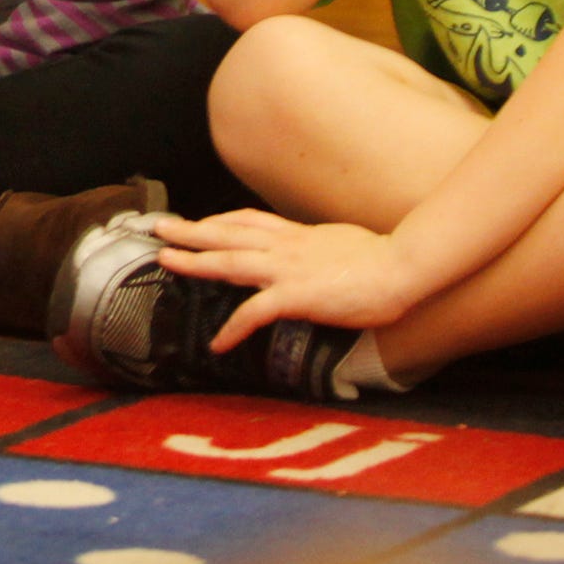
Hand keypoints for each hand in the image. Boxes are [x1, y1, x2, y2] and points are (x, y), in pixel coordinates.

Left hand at [153, 210, 430, 346]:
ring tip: (166, 260)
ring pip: (229, 260)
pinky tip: (218, 342)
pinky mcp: (297, 295)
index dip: (219, 221)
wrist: (402, 267)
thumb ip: (320, 248)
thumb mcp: (341, 243)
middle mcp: (286, 246)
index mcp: (298, 235)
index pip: (249, 221)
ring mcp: (288, 269)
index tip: (198, 222)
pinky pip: (255, 312)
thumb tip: (317, 253)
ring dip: (194, 261)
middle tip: (160, 227)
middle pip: (228, 233)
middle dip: (191, 230)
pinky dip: (233, 326)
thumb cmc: (382, 258)